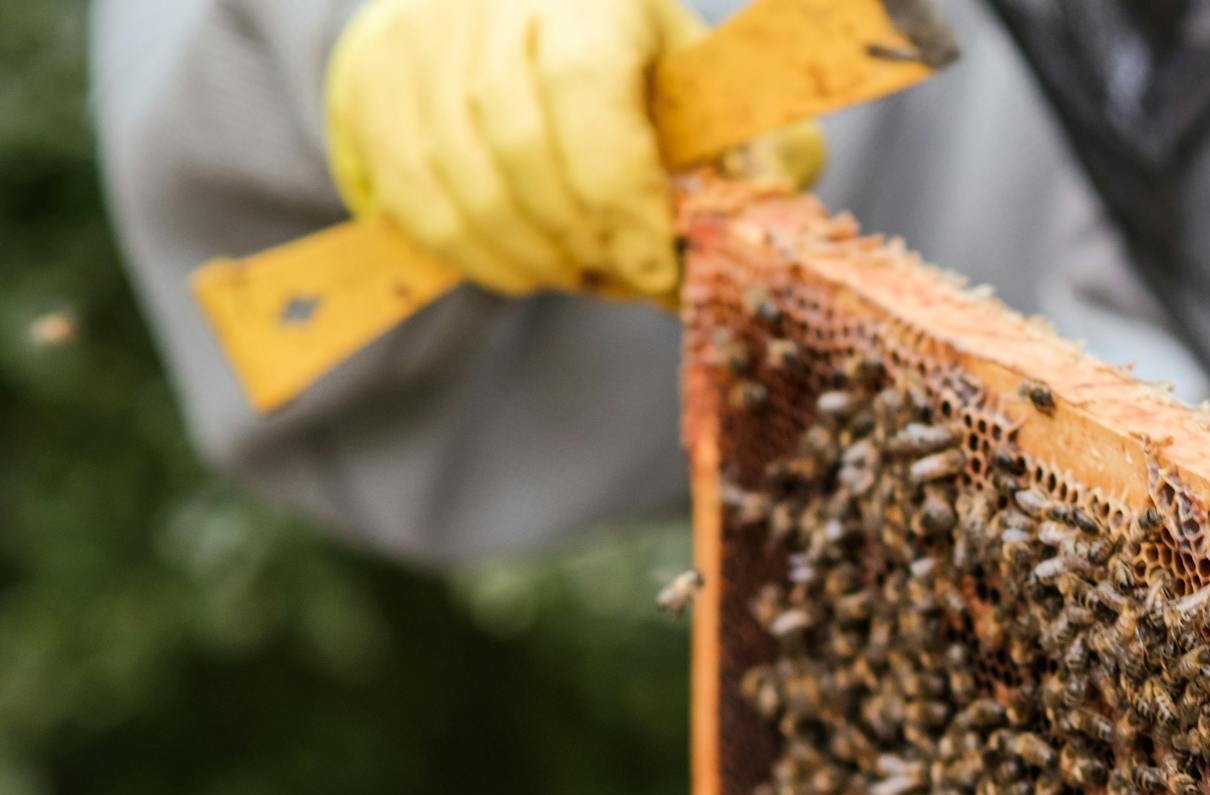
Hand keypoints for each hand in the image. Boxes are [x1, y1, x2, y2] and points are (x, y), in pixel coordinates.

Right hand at [323, 0, 824, 299]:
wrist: (515, 20)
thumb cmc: (641, 73)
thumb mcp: (713, 96)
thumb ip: (758, 157)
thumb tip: (756, 233)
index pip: (587, 90)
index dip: (624, 198)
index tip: (660, 268)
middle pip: (520, 146)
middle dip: (583, 237)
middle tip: (626, 277)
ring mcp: (421, 37)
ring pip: (464, 183)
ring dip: (534, 256)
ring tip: (583, 269)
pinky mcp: (375, 86)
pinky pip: (418, 203)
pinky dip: (480, 256)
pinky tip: (530, 265)